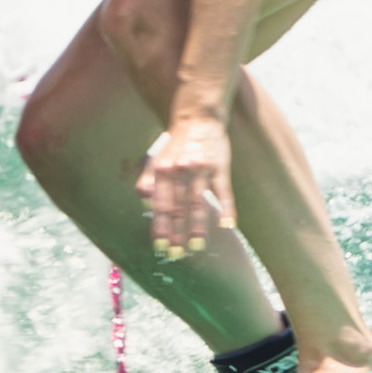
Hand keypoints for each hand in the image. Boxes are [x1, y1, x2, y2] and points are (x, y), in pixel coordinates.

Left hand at [138, 114, 234, 260]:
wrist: (198, 117)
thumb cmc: (176, 144)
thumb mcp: (157, 160)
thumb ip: (148, 182)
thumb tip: (144, 205)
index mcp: (163, 171)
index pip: (161, 205)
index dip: (161, 227)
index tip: (160, 247)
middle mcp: (180, 170)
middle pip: (178, 208)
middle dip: (177, 234)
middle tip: (176, 255)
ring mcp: (201, 169)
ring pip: (199, 203)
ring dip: (197, 227)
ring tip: (196, 247)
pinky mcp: (220, 166)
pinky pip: (224, 191)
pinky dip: (226, 209)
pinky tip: (228, 225)